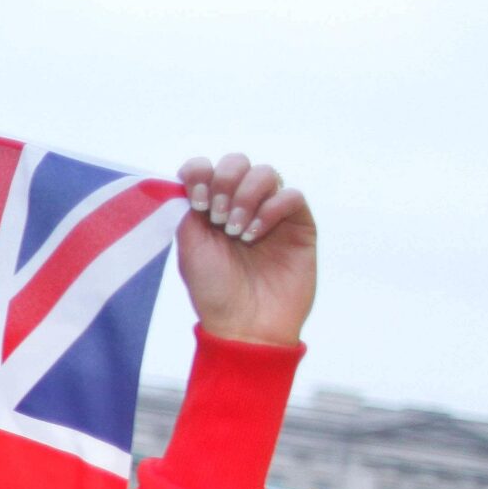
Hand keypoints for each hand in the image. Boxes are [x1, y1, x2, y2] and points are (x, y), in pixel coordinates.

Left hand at [173, 154, 316, 346]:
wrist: (245, 326)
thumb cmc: (214, 291)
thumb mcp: (190, 248)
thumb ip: (188, 211)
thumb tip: (193, 181)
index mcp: (210, 209)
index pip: (206, 168)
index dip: (200, 172)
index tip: (197, 200)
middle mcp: (240, 206)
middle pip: (237, 162)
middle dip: (224, 181)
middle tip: (217, 216)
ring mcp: (271, 214)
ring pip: (266, 173)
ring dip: (246, 195)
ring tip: (236, 229)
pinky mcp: (299, 225)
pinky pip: (292, 195)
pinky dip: (271, 208)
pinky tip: (255, 234)